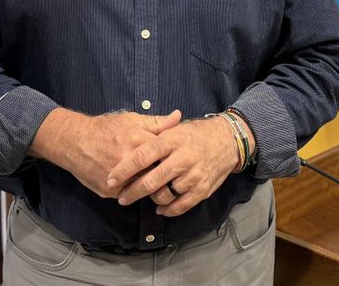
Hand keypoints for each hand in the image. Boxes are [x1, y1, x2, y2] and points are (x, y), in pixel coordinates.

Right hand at [30, 108, 181, 197]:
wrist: (74, 142)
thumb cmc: (105, 128)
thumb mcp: (131, 120)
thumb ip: (157, 122)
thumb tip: (179, 117)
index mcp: (136, 141)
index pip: (165, 155)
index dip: (174, 158)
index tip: (179, 159)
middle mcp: (127, 161)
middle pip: (156, 175)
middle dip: (164, 176)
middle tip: (171, 175)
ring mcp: (117, 179)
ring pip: (144, 189)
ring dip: (150, 186)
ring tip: (157, 182)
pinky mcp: (109, 191)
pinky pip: (129, 195)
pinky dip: (135, 191)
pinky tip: (138, 185)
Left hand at [106, 116, 240, 216]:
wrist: (228, 140)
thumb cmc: (195, 134)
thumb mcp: (175, 128)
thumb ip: (153, 134)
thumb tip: (129, 138)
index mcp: (172, 140)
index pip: (143, 156)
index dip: (124, 169)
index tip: (111, 179)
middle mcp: (183, 158)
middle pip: (152, 180)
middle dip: (132, 191)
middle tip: (121, 196)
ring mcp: (194, 175)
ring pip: (164, 195)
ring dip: (150, 199)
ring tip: (141, 197)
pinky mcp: (202, 189)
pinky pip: (180, 206)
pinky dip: (167, 209)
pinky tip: (159, 208)